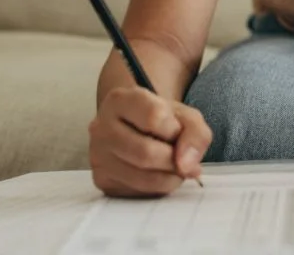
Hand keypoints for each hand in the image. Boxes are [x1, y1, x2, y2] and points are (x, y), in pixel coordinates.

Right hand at [88, 86, 211, 196]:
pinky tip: (157, 174)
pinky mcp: (101, 180)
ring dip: (169, 177)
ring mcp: (98, 156)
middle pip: (146, 153)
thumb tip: (187, 166)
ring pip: (143, 178)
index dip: (174, 129)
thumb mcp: (185, 116)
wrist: (138, 130)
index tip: (176, 131)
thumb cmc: (162, 121)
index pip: (154, 117)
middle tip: (180, 157)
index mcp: (120, 100)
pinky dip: (158, 188)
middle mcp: (101, 127)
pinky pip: (137, 193)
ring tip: (173, 166)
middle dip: (173, 160)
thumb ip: (195, 134)